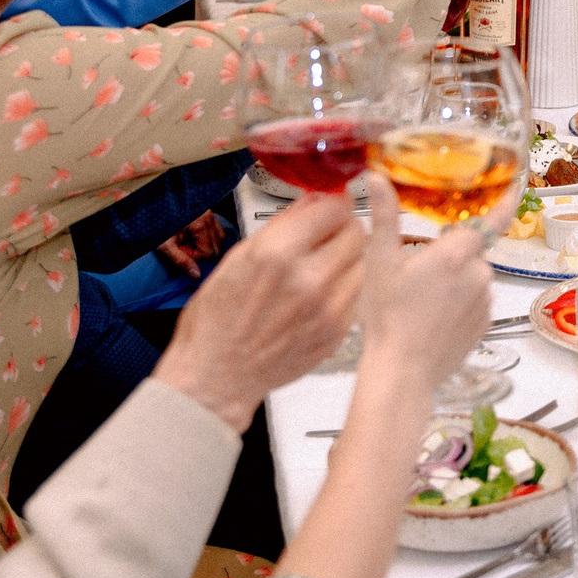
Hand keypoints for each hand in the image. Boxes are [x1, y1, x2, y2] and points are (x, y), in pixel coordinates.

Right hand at [152, 189, 364, 429]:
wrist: (217, 377)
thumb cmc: (216, 321)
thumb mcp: (237, 258)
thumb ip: (281, 226)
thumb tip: (311, 200)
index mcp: (278, 254)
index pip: (334, 207)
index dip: (332, 200)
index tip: (329, 202)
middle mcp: (308, 280)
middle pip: (356, 231)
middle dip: (341, 226)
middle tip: (325, 232)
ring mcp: (327, 309)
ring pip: (361, 261)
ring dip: (345, 256)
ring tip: (318, 265)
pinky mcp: (336, 331)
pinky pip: (356, 292)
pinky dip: (343, 285)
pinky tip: (319, 292)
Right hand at [354, 174, 490, 396]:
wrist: (402, 372)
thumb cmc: (388, 317)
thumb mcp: (379, 261)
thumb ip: (384, 215)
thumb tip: (378, 178)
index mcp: (456, 253)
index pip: (493, 217)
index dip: (507, 199)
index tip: (516, 185)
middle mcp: (479, 273)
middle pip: (469, 250)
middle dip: (449, 256)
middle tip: (416, 275)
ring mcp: (485, 300)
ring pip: (472, 277)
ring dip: (454, 281)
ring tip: (421, 301)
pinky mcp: (485, 323)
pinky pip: (475, 301)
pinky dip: (460, 303)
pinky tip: (435, 317)